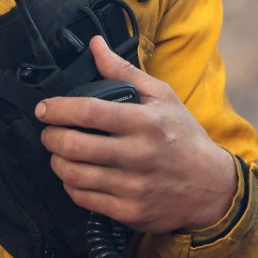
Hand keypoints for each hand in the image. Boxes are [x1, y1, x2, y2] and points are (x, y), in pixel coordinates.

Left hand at [36, 36, 237, 232]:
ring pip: (74, 175)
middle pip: (74, 146)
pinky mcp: (130, 212)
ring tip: (58, 151)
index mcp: (144, 122)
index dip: (58, 109)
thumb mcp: (162, 95)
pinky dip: (70, 185)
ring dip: (56, 161)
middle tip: (49, 131)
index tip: (44, 108)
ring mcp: (133, 187)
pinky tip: (75, 174)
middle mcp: (138, 155)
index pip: (89, 112)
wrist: (212, 188)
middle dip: (50, 136)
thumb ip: (123, 71)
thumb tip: (95, 45)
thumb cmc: (184, 136)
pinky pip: (84, 199)